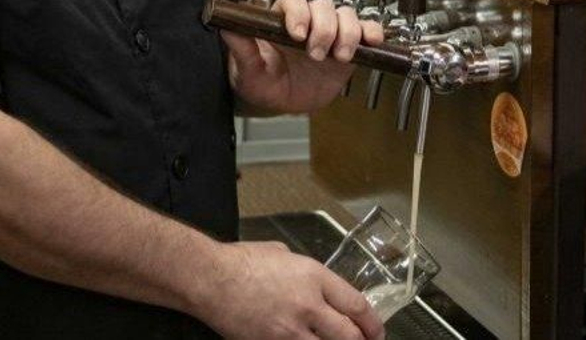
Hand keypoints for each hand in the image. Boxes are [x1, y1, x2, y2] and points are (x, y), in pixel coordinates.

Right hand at [195, 241, 383, 339]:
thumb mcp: (282, 254)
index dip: (372, 323)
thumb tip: (314, 284)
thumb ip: (304, 272)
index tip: (375, 330)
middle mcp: (309, 305)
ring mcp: (291, 330)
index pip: (357, 305)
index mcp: (314, 277)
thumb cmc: (240, 261)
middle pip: (350, 335)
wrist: (210, 279)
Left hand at [221, 0, 383, 114]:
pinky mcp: (348, 46)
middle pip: (323, 6)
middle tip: (316, 54)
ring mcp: (330, 32)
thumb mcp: (247, 70)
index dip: (299, 13)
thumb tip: (225, 25)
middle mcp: (308, 20)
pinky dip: (371, 32)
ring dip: (347, 33)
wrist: (281, 104)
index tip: (297, 34)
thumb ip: (241, 49)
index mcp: (281, 19)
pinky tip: (371, 42)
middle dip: (323, 28)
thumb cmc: (260, 83)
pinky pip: (365, 31)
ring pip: (346, 15)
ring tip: (339, 56)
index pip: (293, 1)